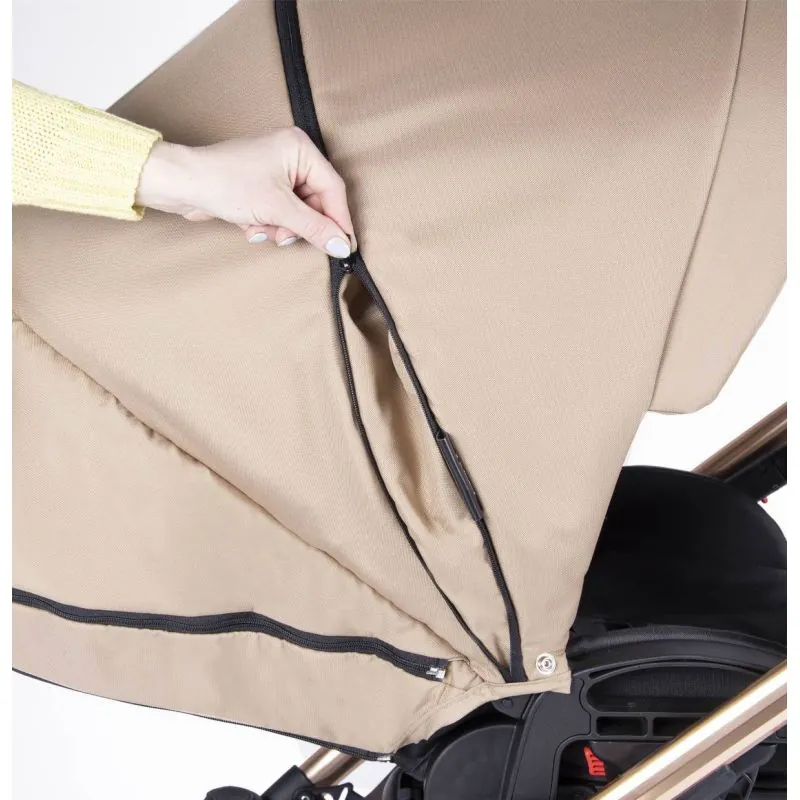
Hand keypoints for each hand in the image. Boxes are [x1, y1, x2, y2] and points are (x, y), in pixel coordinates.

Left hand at [135, 128, 354, 256]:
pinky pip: (279, 213)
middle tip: (286, 236)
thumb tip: (342, 245)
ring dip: (281, 228)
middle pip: (315, 203)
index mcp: (300, 148)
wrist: (182, 184)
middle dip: (298, 225)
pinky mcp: (261, 186)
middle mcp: (290, 156)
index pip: (333, 189)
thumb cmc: (225, 182)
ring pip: (297, 213)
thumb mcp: (278, 209)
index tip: (344, 247)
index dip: (338, 221)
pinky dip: (268, 224)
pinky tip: (250, 225)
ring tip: (262, 228)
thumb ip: (315, 227)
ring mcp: (275, 171)